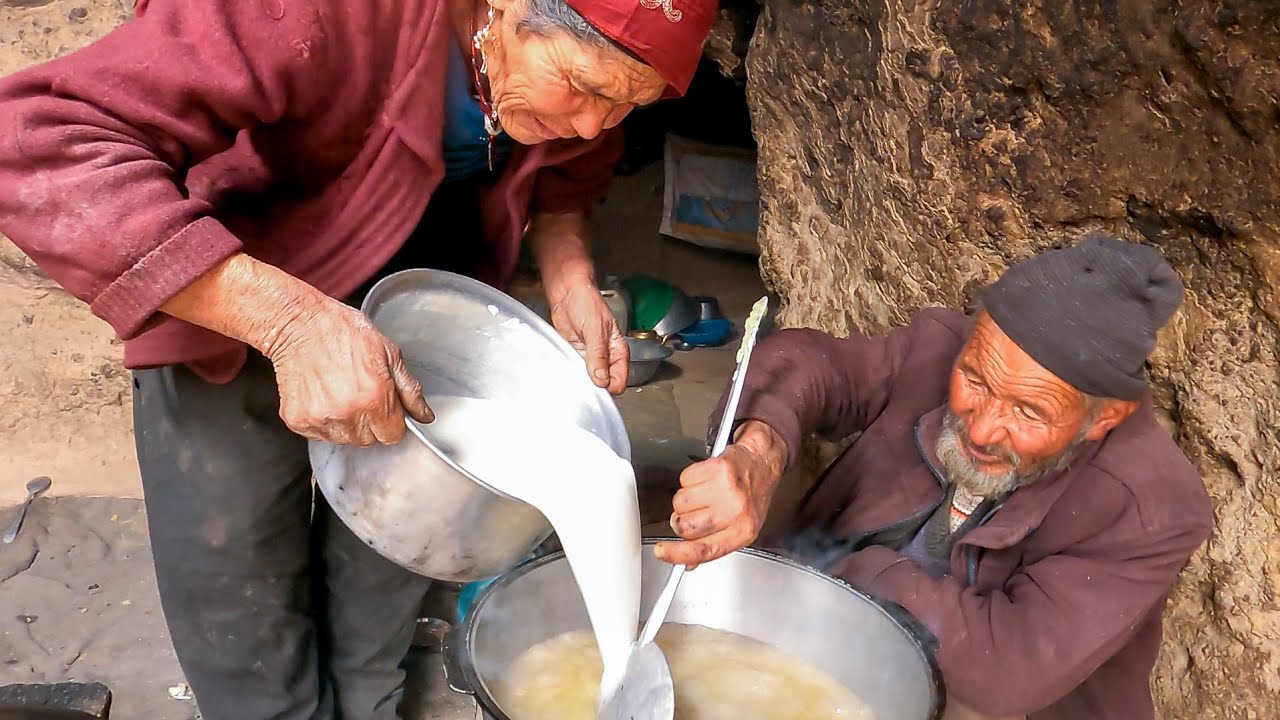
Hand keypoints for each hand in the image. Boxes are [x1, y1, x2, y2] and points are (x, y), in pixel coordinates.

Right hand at [265, 297, 433, 444]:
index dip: (392, 421)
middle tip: (359, 392)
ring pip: (344, 439)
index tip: (385, 407)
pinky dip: (322, 420)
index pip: (393, 436)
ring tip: (339, 391)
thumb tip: (424, 415)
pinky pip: (318, 435)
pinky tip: (322, 395)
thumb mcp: (388, 352)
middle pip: (368, 440)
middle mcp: (347, 414)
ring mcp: (320, 419)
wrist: (298, 323)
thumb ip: (409, 389)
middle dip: (369, 422)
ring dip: (346, 423)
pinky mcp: (298, 421)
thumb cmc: (341, 330)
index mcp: (375, 398)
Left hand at [548, 276, 628, 394]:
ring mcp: (590, 357)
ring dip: (582, 380)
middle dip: (595, 386)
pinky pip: (575, 371)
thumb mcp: (595, 328)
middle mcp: (606, 356)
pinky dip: (571, 373)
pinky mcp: (576, 355)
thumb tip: (601, 380)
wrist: (567, 292)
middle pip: (605, 383)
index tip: (597, 385)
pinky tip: (567, 369)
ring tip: (574, 373)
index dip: (610, 386)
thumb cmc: (586, 301)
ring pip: (589, 380)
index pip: (620, 379)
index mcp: (618, 350)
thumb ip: (598, 355)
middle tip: (583, 380)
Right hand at [654, 421, 787, 567]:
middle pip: (686, 527)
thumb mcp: (741, 526)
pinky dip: (690, 477)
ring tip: (703, 491)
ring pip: (680, 502)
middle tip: (693, 511)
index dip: (677, 554)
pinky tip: (705, 477)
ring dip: (685, 497)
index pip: (704, 550)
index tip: (661, 551)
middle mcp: (736, 512)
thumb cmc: (753, 494)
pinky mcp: (719, 469)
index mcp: (743, 532)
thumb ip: (713, 544)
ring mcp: (727, 490)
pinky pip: (684, 479)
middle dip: (681, 520)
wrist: (763, 460)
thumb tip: (688, 560)